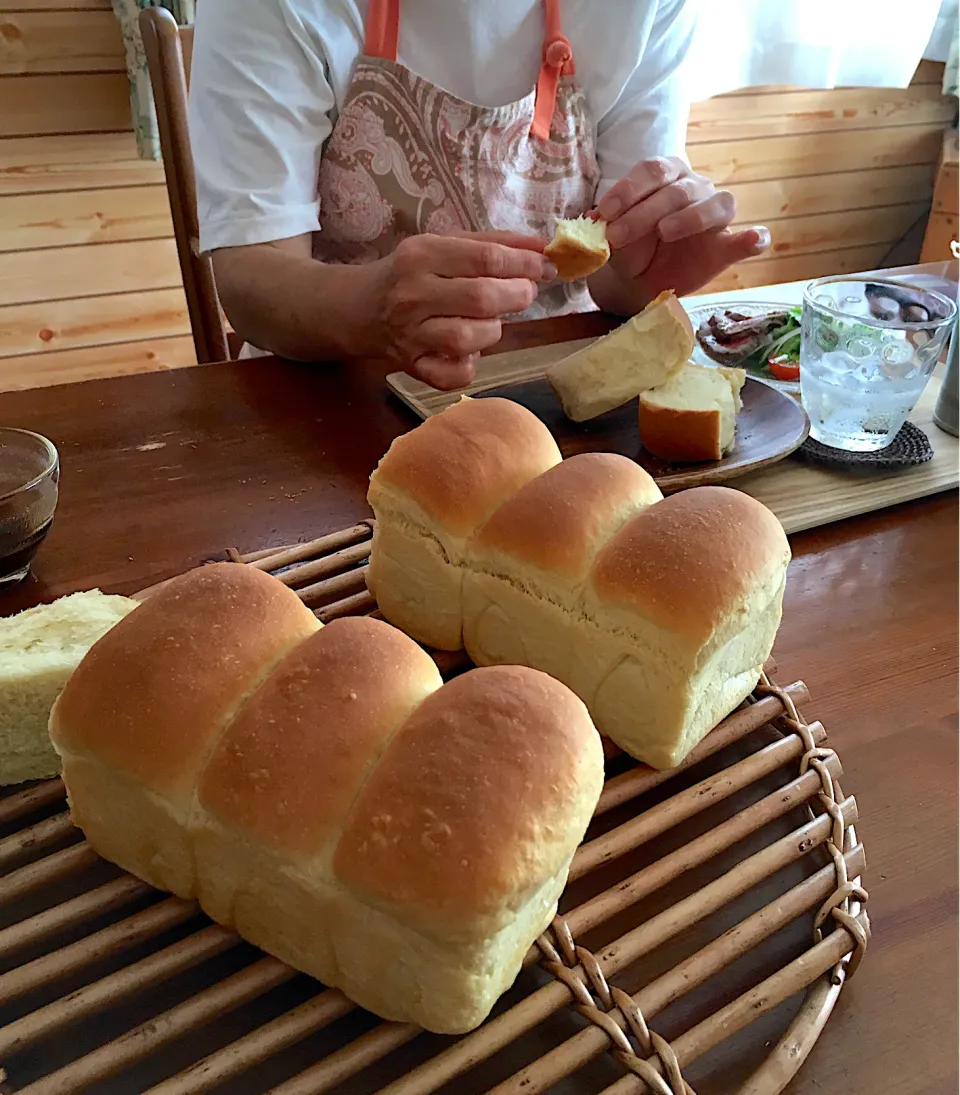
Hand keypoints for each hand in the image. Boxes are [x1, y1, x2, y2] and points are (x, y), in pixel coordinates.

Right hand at [368, 231, 553, 389]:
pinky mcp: (411, 365)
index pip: (486, 258)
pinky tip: (468, 351)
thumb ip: (494, 243)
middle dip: (517, 296)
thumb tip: (544, 249)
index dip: (525, 265)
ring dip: (493, 331)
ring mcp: (410, 333)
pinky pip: (451, 376)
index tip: (545, 267)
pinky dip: (469, 367)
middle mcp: (412, 294)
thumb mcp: (445, 244)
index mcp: (421, 254)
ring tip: (490, 320)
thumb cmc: (413, 271)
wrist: (360, 307)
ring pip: (468, 338)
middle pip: (482, 298)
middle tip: (524, 293)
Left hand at [591, 157, 768, 308]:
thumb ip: (607, 224)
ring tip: (666, 233)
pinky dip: (754, 238)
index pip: (653, 170)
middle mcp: (694, 187)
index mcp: (666, 175)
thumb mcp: (613, 235)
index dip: (628, 188)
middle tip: (616, 237)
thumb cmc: (630, 247)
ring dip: (689, 217)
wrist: (641, 281)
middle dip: (643, 213)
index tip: (605, 212)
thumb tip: (591, 220)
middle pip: (676, 190)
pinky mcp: (726, 246)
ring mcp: (715, 215)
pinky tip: (754, 239)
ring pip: (714, 204)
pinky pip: (749, 239)